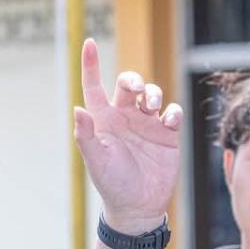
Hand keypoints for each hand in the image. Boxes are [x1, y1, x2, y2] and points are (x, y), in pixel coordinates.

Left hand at [73, 40, 182, 226]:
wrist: (138, 205)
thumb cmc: (112, 183)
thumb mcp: (96, 160)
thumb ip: (85, 135)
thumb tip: (76, 109)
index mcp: (102, 120)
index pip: (94, 86)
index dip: (90, 65)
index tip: (88, 43)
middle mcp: (124, 117)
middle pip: (128, 84)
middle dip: (133, 80)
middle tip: (136, 90)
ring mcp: (146, 124)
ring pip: (151, 94)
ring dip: (153, 94)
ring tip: (152, 109)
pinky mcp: (167, 134)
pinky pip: (172, 112)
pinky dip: (172, 111)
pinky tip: (169, 120)